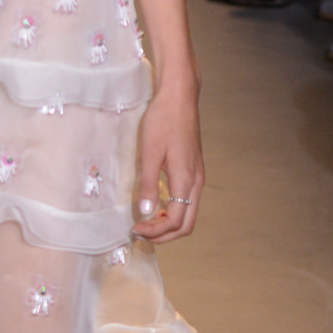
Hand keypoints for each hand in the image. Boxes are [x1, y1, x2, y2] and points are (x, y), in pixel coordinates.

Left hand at [132, 83, 202, 242]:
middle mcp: (196, 182)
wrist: (179, 98)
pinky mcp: (194, 170)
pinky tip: (156, 205)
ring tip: (147, 222)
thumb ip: (148, 184)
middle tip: (141, 232)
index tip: (135, 228)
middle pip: (186, 224)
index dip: (155, 231)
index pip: (175, 220)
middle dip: (164, 234)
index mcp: (186, 180)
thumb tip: (145, 212)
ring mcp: (197, 176)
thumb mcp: (150, 152)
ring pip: (189, 213)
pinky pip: (188, 201)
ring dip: (169, 224)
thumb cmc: (163, 121)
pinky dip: (173, 211)